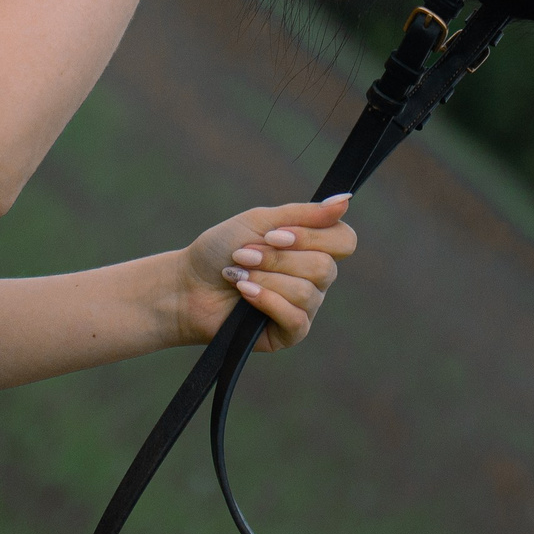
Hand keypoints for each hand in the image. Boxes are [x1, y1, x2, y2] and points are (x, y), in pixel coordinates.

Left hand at [174, 196, 355, 351]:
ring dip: (266, 278)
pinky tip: (244, 293)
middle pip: (325, 266)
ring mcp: (305, 307)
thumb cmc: (221, 250)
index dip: (312, 237)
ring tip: (238, 275)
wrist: (187, 286)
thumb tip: (346, 200)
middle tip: (244, 255)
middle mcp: (315, 278)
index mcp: (313, 247)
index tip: (276, 233)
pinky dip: (266, 300)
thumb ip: (305, 213)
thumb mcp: (261, 221)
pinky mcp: (291, 333)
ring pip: (307, 291)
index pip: (345, 241)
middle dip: (278, 259)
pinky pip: (296, 317)